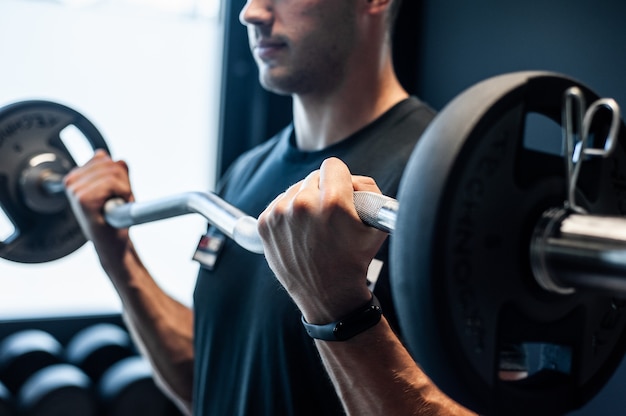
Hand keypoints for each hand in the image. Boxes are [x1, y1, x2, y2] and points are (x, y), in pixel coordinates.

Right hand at [64, 150, 134, 264]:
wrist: (112, 241)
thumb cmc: (115, 216)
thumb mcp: (120, 188)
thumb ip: (119, 171)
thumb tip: (119, 160)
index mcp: (77, 174)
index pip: (103, 157)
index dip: (119, 175)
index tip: (115, 194)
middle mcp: (72, 179)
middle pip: (111, 163)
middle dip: (123, 182)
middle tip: (117, 201)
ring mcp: (74, 188)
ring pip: (114, 172)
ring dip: (124, 189)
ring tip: (115, 205)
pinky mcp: (81, 197)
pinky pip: (112, 182)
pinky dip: (122, 194)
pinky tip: (112, 208)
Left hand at [258, 157, 387, 323]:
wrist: (327, 295)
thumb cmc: (354, 260)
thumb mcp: (375, 225)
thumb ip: (368, 190)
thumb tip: (352, 178)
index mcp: (333, 202)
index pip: (333, 165)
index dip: (342, 178)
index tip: (343, 192)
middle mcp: (304, 205)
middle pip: (314, 176)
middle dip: (324, 190)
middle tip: (330, 214)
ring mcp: (281, 215)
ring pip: (295, 189)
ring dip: (305, 200)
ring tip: (314, 226)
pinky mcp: (265, 224)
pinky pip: (279, 202)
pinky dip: (288, 212)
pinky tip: (299, 231)